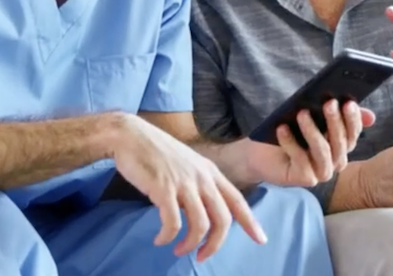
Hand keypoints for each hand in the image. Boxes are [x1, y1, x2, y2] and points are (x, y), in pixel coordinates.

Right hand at [112, 115, 266, 261]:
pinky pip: (173, 223)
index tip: (261, 240)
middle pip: (223, 219)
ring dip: (190, 244)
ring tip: (177, 249)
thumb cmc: (156, 152)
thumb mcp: (187, 164)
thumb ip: (198, 184)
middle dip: (214, 244)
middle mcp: (202, 177)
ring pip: (200, 225)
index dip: (251, 222)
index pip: (238, 200)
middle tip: (201, 256)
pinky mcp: (163, 188)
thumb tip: (203, 211)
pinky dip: (168, 237)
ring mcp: (184, 182)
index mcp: (210, 172)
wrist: (131, 135)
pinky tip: (160, 239)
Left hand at [247, 99, 375, 186]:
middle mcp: (335, 161)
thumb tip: (370, 116)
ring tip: (302, 113)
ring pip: (323, 151)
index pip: (353, 133)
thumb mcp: (311, 117)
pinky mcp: (305, 178)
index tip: (348, 102)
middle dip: (335, 121)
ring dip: (312, 131)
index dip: (353, 119)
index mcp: (341, 145)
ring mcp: (321, 172)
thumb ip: (336, 113)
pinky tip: (282, 128)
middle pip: (341, 142)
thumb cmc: (290, 131)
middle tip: (328, 103)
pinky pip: (301, 159)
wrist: (261, 152)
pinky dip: (290, 142)